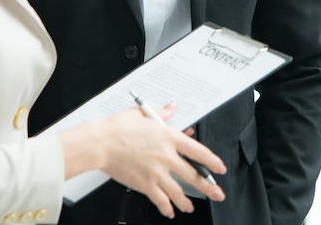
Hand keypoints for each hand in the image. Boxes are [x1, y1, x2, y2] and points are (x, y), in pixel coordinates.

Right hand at [83, 104, 225, 218]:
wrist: (101, 143)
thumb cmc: (117, 128)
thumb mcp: (142, 114)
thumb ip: (162, 113)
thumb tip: (172, 108)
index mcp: (169, 137)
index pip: (199, 151)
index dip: (213, 162)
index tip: (220, 168)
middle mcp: (167, 156)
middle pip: (194, 175)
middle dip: (209, 187)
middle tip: (217, 194)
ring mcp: (157, 172)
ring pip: (179, 192)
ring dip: (187, 202)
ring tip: (191, 207)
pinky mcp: (145, 185)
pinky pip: (161, 200)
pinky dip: (167, 208)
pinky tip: (170, 212)